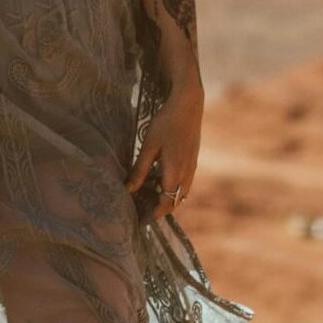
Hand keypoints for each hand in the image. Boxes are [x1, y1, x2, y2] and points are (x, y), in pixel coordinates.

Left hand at [125, 79, 202, 221]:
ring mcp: (192, 167)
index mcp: (175, 172)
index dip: (154, 213)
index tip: (141, 217)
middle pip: (175, 201)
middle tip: (142, 208)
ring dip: (168, 197)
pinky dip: (173, 187)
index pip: (166, 203)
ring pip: (181, 192)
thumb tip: (129, 189)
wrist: (189, 105)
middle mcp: (187, 173)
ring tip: (148, 194)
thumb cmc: (166, 123)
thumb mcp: (149, 146)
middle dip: (160, 208)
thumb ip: (140, 169)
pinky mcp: (193, 160)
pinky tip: (159, 178)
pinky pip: (185, 182)